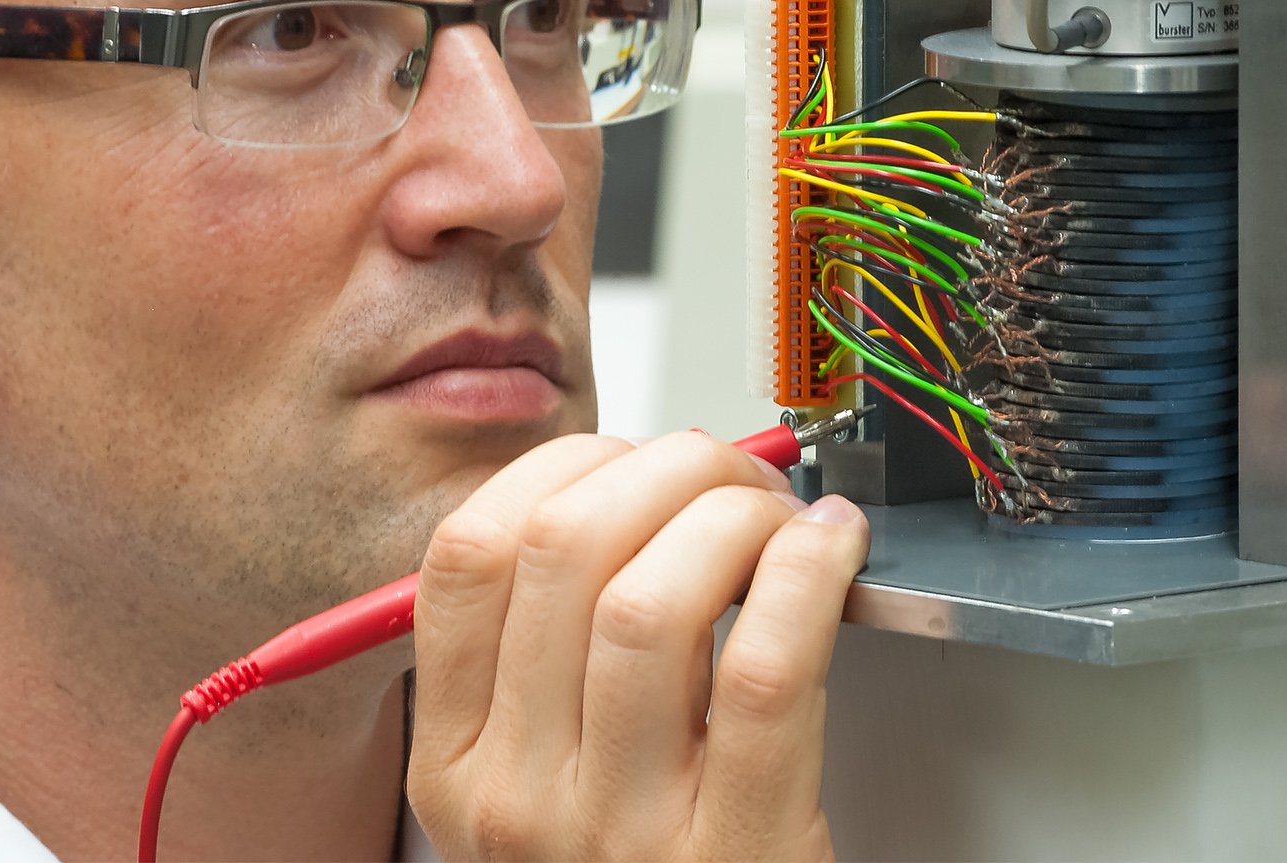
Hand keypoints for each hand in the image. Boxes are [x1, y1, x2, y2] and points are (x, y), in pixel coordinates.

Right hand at [407, 431, 869, 860]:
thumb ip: (549, 647)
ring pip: (655, 599)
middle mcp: (518, 796)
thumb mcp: (538, 779)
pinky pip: (767, 670)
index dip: (560, 470)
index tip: (628, 462)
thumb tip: (631, 482)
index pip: (465, 554)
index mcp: (455, 758)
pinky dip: (808, 580)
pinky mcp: (739, 849)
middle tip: (727, 474)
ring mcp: (622, 832)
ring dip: (735, 517)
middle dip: (664, 469)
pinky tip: (830, 554)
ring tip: (782, 519)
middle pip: (565, 551)